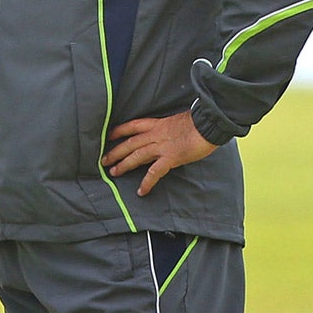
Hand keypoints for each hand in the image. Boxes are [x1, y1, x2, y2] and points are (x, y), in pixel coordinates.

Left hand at [101, 110, 216, 196]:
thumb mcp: (179, 121)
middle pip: (130, 142)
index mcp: (157, 124)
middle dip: (116, 151)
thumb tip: (169, 135)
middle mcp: (156, 134)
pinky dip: (147, 182)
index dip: (119, 131)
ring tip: (114, 173)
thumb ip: (169, 129)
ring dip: (124, 164)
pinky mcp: (171, 158)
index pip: (133, 126)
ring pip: (137, 155)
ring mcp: (162, 146)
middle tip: (104, 160)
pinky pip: (154, 172)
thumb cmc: (199, 122)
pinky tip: (141, 191)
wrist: (209, 123)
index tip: (109, 136)